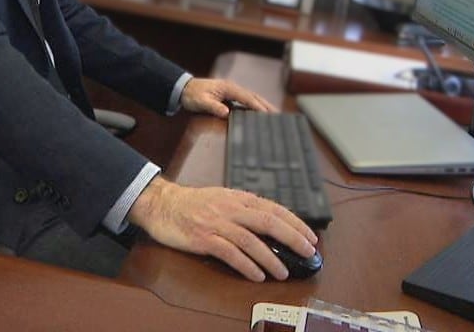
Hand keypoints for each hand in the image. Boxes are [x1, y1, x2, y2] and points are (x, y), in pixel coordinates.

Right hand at [127, 176, 317, 280]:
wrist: (162, 204)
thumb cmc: (194, 203)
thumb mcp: (224, 198)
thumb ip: (245, 209)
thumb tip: (273, 224)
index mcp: (239, 198)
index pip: (274, 209)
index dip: (295, 223)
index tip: (310, 236)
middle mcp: (231, 208)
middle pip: (268, 222)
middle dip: (291, 237)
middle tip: (307, 251)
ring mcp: (217, 223)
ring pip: (250, 240)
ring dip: (270, 257)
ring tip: (283, 272)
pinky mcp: (204, 238)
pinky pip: (229, 253)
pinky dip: (246, 265)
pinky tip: (256, 275)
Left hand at [180, 77, 276, 117]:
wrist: (184, 88)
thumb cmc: (192, 94)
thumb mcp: (200, 102)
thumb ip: (213, 107)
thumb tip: (226, 112)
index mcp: (228, 88)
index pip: (247, 98)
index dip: (257, 106)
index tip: (267, 114)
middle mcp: (233, 88)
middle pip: (253, 96)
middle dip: (266, 105)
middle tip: (279, 115)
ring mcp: (232, 91)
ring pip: (252, 98)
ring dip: (263, 105)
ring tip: (274, 114)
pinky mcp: (230, 95)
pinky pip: (246, 100)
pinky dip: (255, 105)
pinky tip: (260, 112)